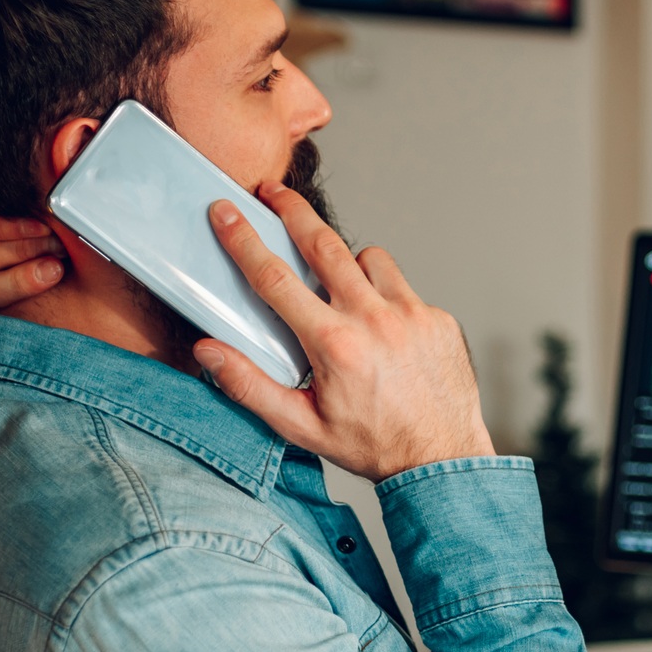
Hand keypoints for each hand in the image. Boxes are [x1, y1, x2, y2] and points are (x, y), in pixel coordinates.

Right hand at [195, 184, 493, 480]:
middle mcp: (374, 320)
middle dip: (293, 210)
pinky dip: (384, 296)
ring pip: (369, 258)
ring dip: (348, 262)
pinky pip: (402, 287)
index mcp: (334, 346)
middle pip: (324, 243)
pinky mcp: (437, 317)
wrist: (442, 459)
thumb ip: (250, 386)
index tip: (226, 211)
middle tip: (273, 192)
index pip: (276, 279)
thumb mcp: (302, 427)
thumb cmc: (372, 446)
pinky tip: (381, 328)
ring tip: (338, 287)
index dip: (244, 240)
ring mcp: (411, 314)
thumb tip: (209, 351)